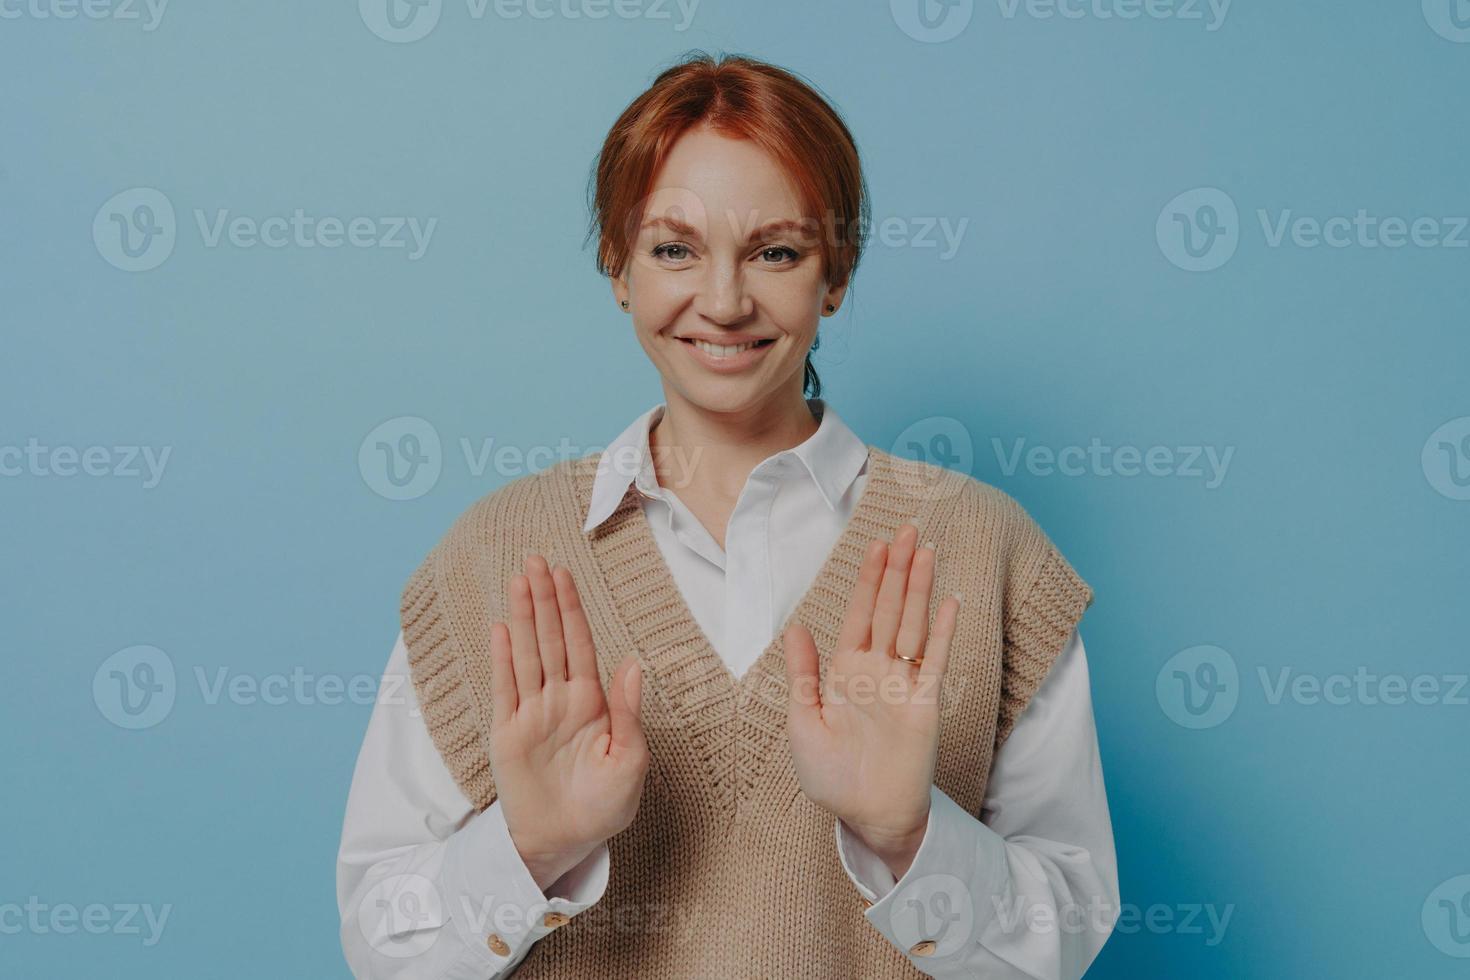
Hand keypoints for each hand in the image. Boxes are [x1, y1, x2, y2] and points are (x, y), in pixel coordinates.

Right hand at [489, 553, 649, 890]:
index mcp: (592, 703)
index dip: (572, 609)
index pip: (580, 645)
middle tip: (537, 559)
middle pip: (551, 639)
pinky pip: (504, 689)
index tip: (565, 575)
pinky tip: (502, 628)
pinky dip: (502, 658)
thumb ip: (628, 712)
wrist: (566, 842)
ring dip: (524, 617)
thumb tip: (633, 664)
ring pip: (527, 654)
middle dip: (545, 599)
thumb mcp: (630, 761)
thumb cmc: (604, 805)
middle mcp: (559, 700)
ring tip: (519, 580)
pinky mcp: (507, 733)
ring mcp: (531, 714)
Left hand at [782, 523, 959, 878]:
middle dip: (897, 569)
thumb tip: (797, 628)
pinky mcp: (925, 703)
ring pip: (912, 624)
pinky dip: (942, 630)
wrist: (867, 815)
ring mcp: (903, 683)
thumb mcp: (804, 723)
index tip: (876, 545)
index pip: (859, 614)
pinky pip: (934, 659)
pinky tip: (949, 600)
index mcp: (844, 671)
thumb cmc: (831, 776)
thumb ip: (804, 674)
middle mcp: (876, 670)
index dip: (868, 579)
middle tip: (906, 529)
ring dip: (919, 587)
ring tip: (926, 550)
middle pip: (889, 608)